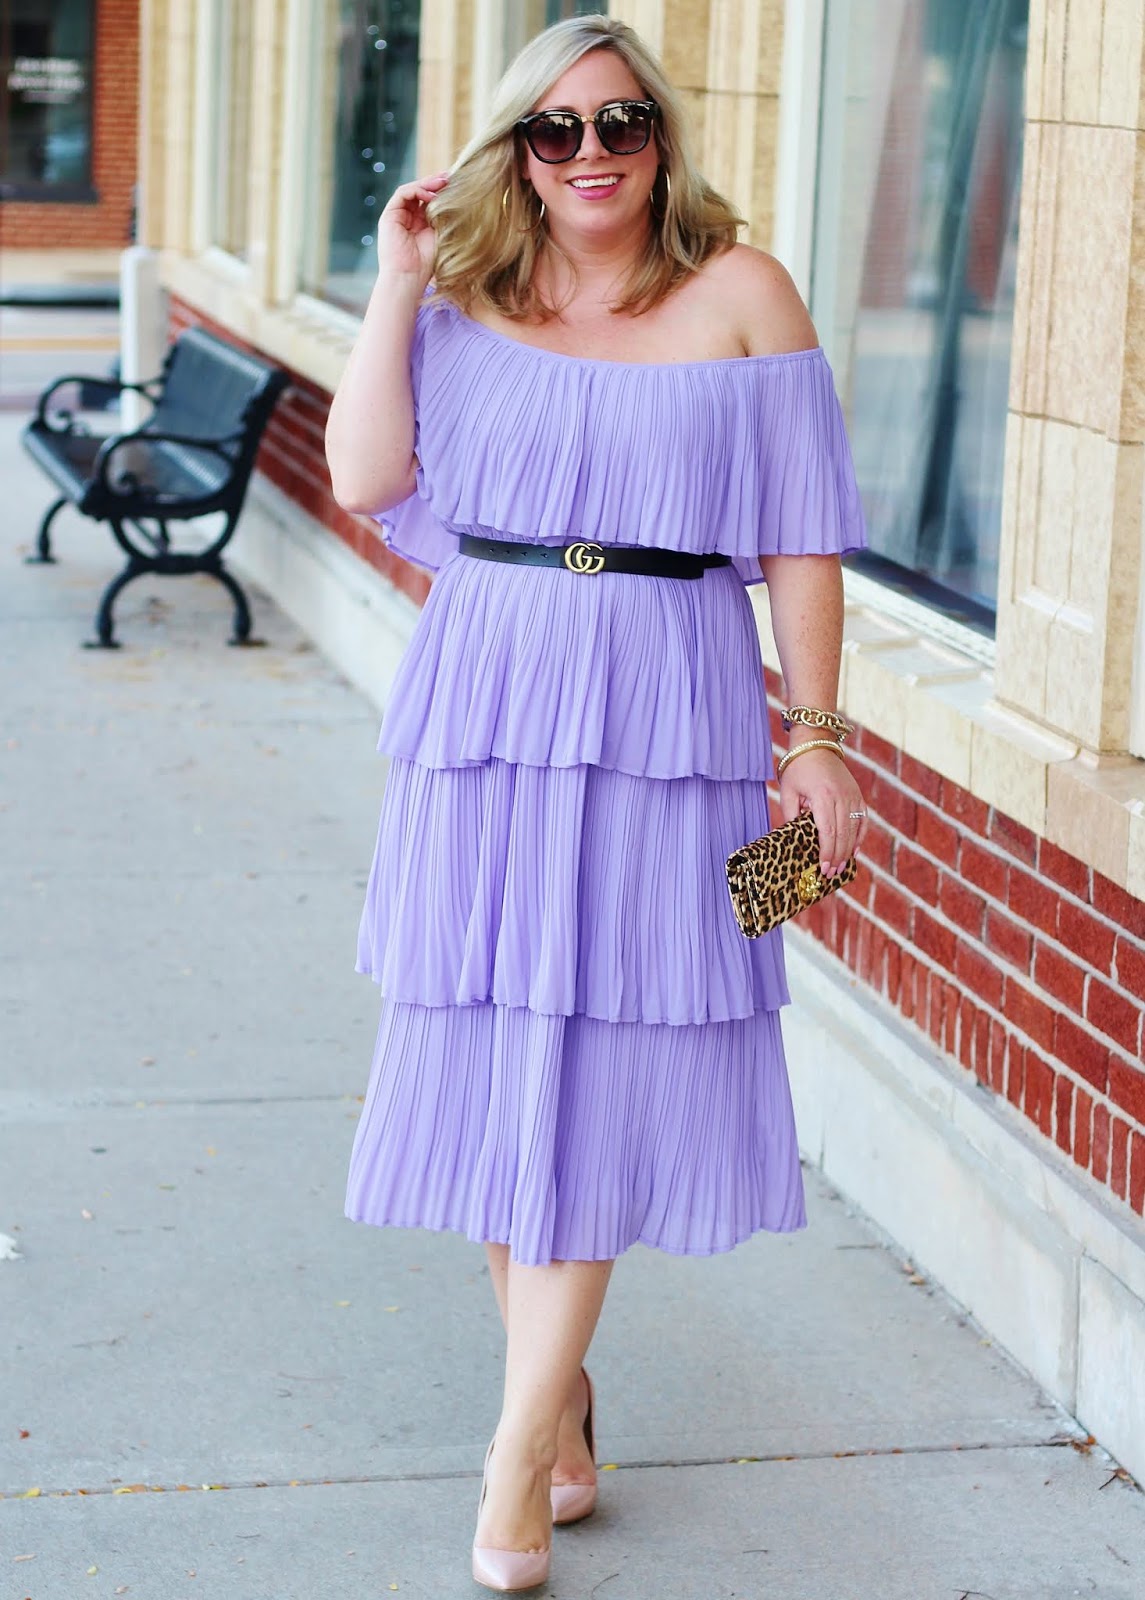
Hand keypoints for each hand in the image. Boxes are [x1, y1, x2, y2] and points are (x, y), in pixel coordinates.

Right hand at [376, 171, 449, 287]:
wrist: (409, 278)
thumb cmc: (427, 265)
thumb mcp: (441, 236)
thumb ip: (445, 218)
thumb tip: (457, 199)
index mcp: (419, 224)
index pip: (429, 201)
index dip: (442, 191)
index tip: (458, 185)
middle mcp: (407, 218)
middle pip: (420, 192)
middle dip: (435, 183)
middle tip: (451, 177)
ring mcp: (397, 216)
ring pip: (411, 190)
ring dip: (427, 184)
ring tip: (443, 182)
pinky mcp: (389, 216)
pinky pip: (402, 194)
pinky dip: (417, 190)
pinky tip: (431, 194)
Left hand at [778, 748, 866, 877]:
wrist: (816, 744)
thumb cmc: (798, 768)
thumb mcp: (788, 791)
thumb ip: (790, 815)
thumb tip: (793, 839)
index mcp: (822, 796)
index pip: (827, 831)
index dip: (826, 852)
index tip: (823, 868)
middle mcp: (841, 796)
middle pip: (842, 834)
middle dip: (837, 856)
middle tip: (831, 874)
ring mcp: (852, 796)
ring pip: (854, 829)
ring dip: (848, 850)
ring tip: (841, 867)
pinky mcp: (858, 795)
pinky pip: (862, 820)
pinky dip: (860, 836)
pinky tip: (855, 851)